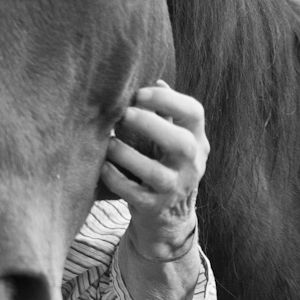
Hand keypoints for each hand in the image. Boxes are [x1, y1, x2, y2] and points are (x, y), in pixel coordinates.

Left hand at [101, 80, 208, 255]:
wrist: (169, 219)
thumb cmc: (166, 167)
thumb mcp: (175, 141)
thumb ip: (168, 114)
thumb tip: (158, 81)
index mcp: (196, 140)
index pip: (194, 113)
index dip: (168, 99)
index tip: (139, 93)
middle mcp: (191, 165)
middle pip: (180, 143)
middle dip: (150, 125)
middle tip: (123, 114)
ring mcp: (175, 189)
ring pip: (156, 172)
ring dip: (128, 155)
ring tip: (108, 142)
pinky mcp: (154, 208)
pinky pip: (134, 194)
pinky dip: (116, 179)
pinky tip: (103, 166)